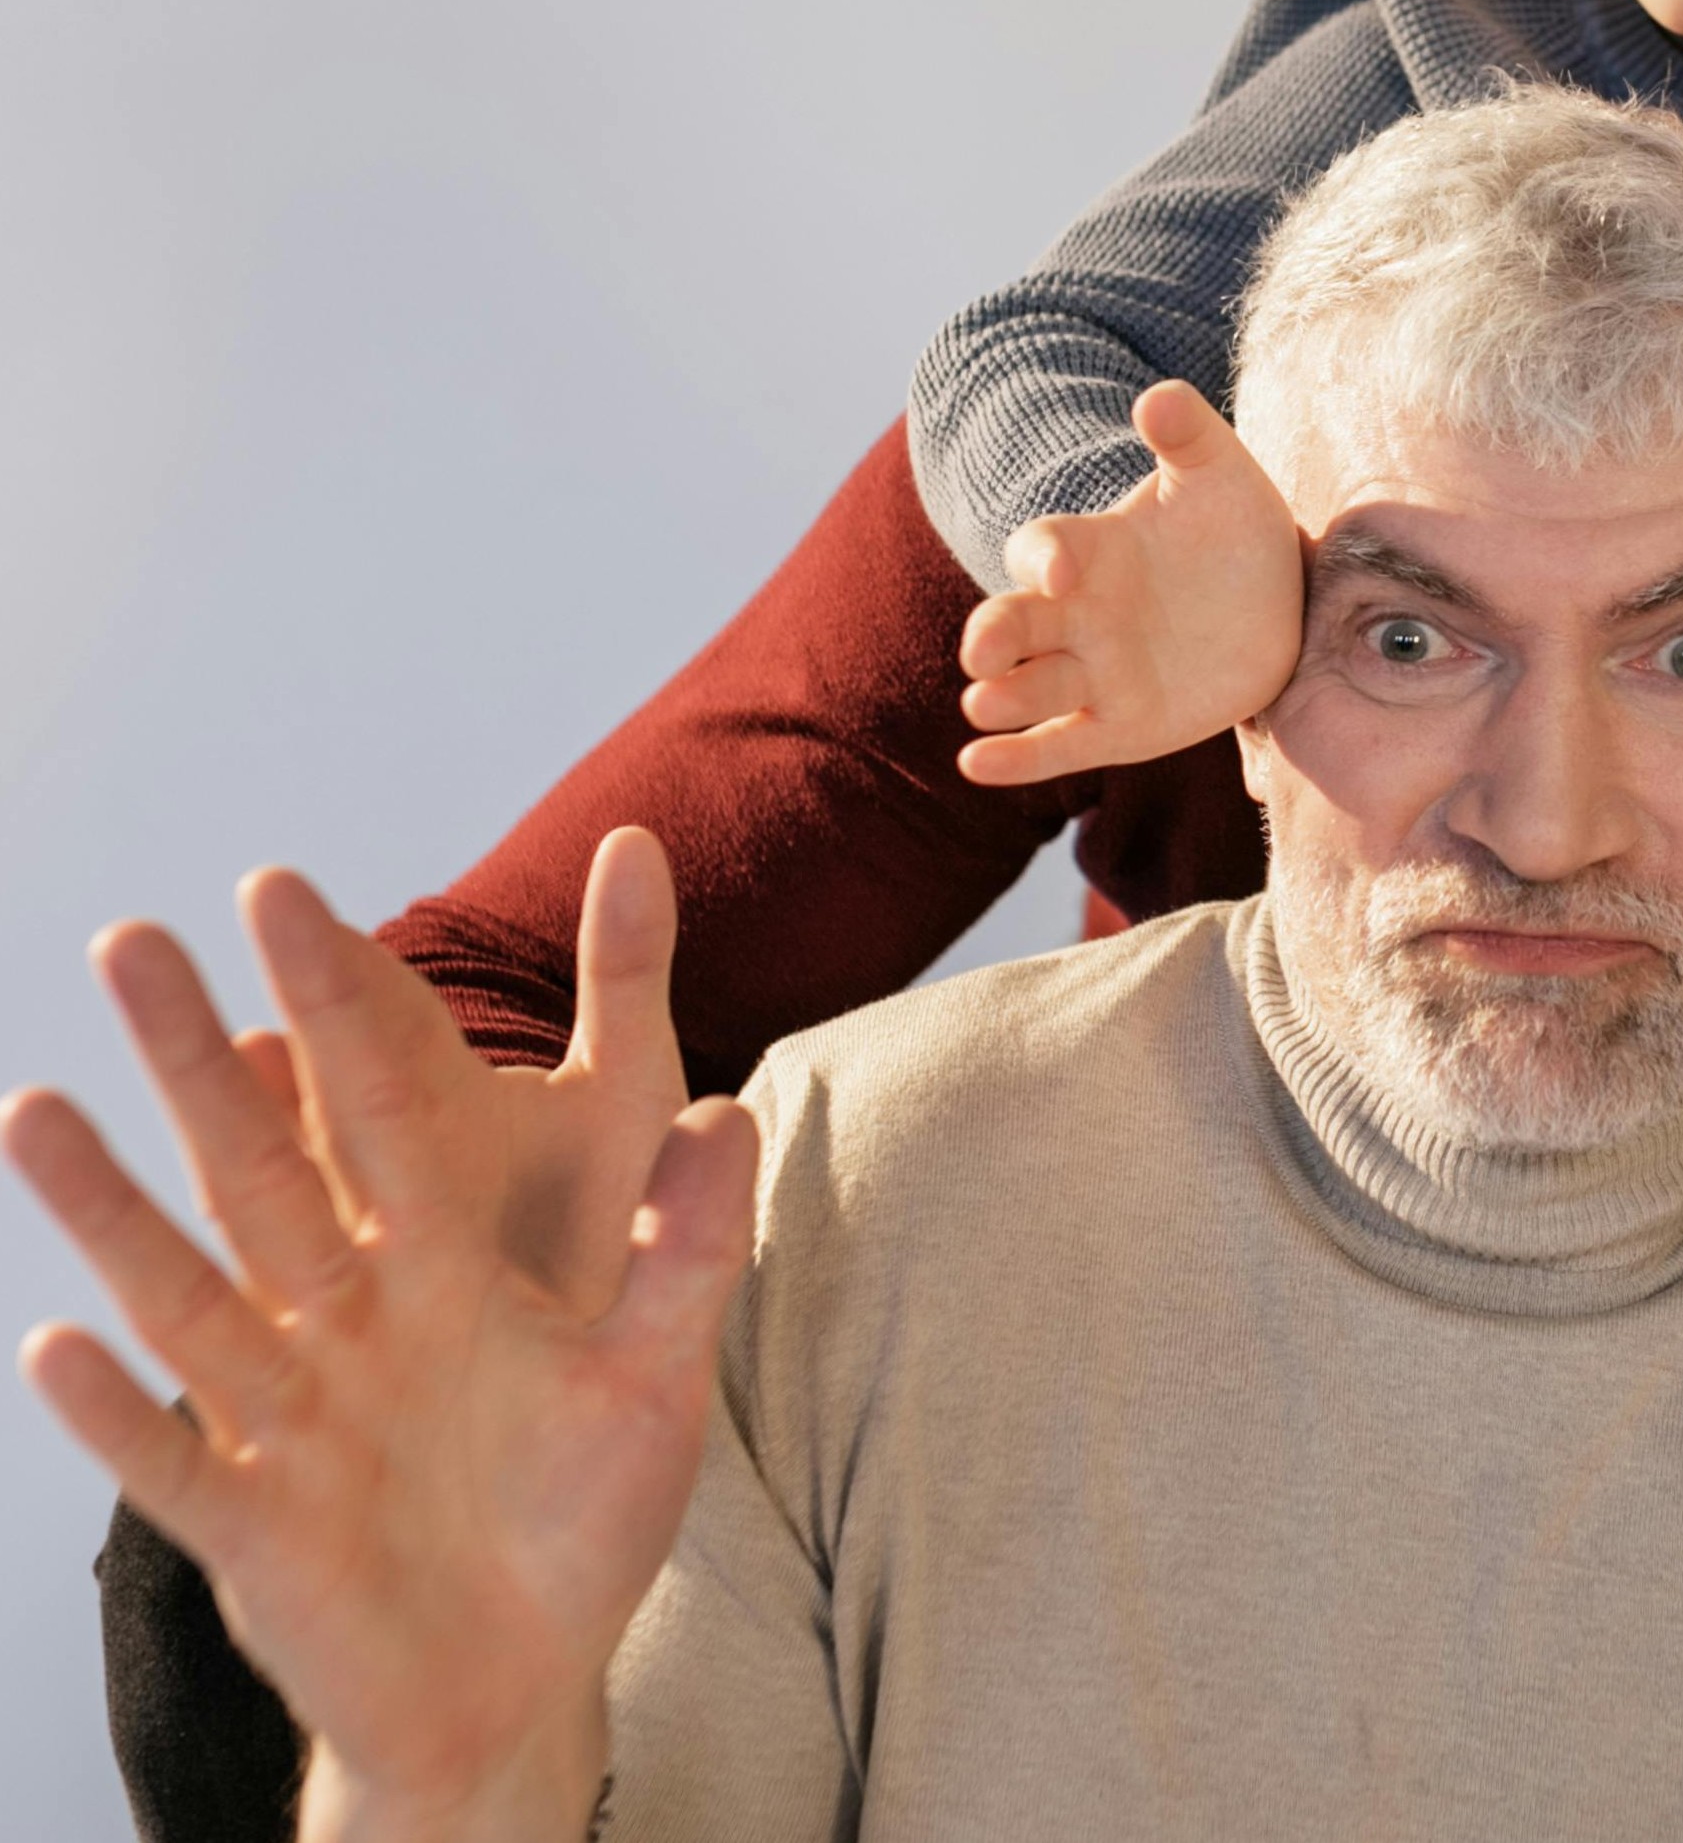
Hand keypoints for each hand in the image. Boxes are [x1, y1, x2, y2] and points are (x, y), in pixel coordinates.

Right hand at [6, 828, 753, 1839]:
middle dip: (200, 1058)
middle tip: (130, 939)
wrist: (529, 1675)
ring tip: (33, 1109)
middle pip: (261, 1166)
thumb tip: (728, 1112)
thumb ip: (693, 1244)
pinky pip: (174, 1462)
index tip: (281, 892)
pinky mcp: (256, 1528)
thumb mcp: (659, 1370)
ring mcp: (291, 1418)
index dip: (338, 1002)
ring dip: (109, 1208)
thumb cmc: (591, 1510)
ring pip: (188, 1293)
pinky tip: (49, 1344)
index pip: (382, 1103)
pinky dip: (116, 1414)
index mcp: (444, 1260)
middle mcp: (349, 1318)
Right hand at [958, 378, 1304, 787]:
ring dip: (1003, 698)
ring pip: (1031, 689)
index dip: (1043, 557)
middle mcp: (1076, 615)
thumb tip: (1158, 397)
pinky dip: (1018, 757)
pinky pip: (1060, 743)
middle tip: (982, 654)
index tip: (1063, 569)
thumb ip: (1188, 433)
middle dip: (992, 638)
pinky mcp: (1119, 727)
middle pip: (1012, 624)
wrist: (1280, 601)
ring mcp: (1093, 673)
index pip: (1041, 550)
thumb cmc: (1233, 526)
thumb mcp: (1219, 474)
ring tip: (982, 707)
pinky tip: (976, 764)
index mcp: (1090, 550)